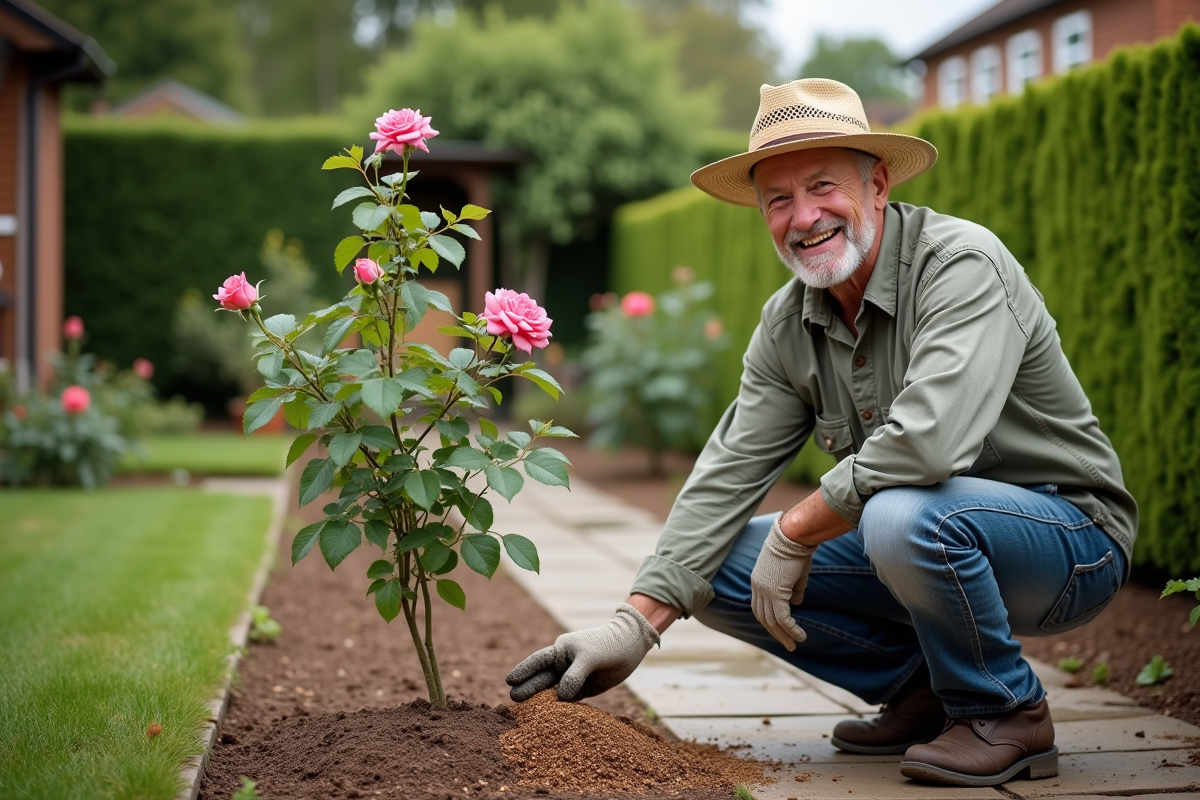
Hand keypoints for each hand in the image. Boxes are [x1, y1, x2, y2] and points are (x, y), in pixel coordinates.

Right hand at [505, 603, 659, 701]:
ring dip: (542, 700)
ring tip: (526, 712)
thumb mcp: (589, 657)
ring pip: (553, 691)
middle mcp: (563, 664)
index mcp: (560, 651)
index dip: (523, 671)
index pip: (537, 662)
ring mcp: (573, 677)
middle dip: (528, 688)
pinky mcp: (584, 689)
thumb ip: (574, 675)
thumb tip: (561, 697)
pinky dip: (560, 708)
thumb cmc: (607, 644)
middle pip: (541, 678)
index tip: (509, 681)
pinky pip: (568, 700)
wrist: (629, 646)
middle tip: (512, 700)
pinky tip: (550, 718)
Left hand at [750, 514, 815, 650]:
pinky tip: (800, 636)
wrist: (793, 535)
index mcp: (758, 580)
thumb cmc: (796, 549)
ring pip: (772, 621)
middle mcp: (757, 587)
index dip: (769, 620)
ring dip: (783, 635)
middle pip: (763, 617)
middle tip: (787, 644)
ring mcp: (765, 590)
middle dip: (775, 633)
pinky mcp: (776, 593)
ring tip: (794, 645)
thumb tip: (796, 604)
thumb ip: (793, 590)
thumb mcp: (794, 573)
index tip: (779, 630)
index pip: (759, 606)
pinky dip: (791, 630)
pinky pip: (783, 618)